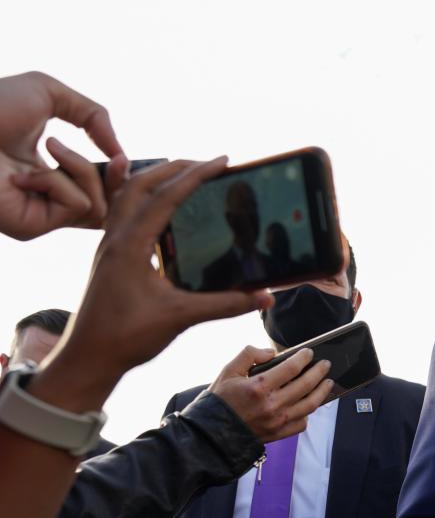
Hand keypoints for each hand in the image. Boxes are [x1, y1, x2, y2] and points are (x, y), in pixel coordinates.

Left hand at [0, 71, 123, 238]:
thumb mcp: (49, 93)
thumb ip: (94, 115)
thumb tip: (120, 153)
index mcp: (49, 173)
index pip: (99, 188)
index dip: (116, 175)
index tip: (121, 158)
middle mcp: (45, 199)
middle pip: (108, 206)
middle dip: (117, 181)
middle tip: (115, 160)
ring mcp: (38, 216)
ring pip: (97, 206)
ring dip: (81, 170)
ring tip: (51, 147)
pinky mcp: (31, 227)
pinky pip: (76, 206)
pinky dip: (60, 182)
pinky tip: (26, 172)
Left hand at [27, 159, 271, 413]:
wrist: (87, 357)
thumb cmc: (125, 337)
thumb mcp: (181, 318)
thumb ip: (225, 305)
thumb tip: (265, 296)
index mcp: (131, 245)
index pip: (166, 196)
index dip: (196, 175)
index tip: (221, 161)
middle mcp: (116, 238)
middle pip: (142, 184)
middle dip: (176, 167)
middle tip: (207, 162)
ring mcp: (109, 245)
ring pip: (128, 195)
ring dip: (155, 177)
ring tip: (183, 171)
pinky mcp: (110, 256)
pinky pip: (121, 213)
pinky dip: (136, 196)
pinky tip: (147, 197)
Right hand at [206, 346, 332, 441]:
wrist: (211, 434)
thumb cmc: (219, 400)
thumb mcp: (228, 371)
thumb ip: (249, 355)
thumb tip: (271, 352)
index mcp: (258, 387)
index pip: (291, 368)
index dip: (304, 358)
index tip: (310, 352)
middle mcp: (272, 405)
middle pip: (306, 385)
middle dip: (319, 372)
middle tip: (326, 364)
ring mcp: (277, 421)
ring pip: (310, 405)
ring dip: (322, 392)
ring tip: (328, 382)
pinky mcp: (278, 434)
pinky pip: (302, 423)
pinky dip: (309, 413)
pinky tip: (310, 404)